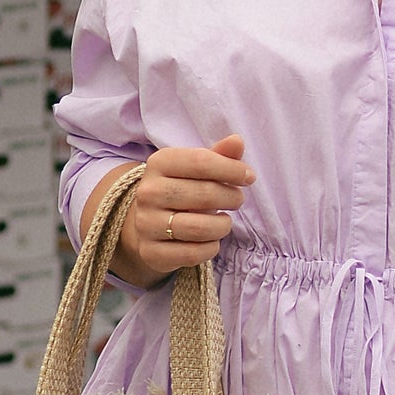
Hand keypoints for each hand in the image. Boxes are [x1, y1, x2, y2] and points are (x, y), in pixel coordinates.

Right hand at [85, 136, 254, 287]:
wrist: (150, 221)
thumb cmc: (183, 188)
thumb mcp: (198, 167)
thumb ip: (219, 154)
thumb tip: (237, 141)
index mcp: (159, 163)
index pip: (201, 162)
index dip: (232, 169)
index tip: (248, 177)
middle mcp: (148, 192)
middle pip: (204, 194)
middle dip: (231, 198)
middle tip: (238, 200)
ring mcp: (146, 223)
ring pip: (199, 228)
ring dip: (223, 226)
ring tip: (225, 221)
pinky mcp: (150, 252)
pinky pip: (192, 253)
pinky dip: (210, 248)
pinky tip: (212, 240)